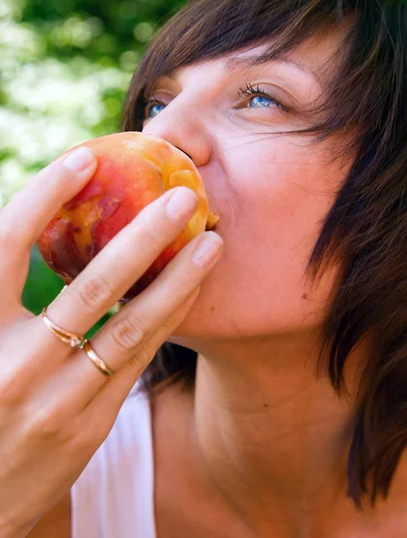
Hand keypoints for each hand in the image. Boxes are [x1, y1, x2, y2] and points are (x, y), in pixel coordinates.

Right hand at [0, 146, 222, 536]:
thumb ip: (3, 290)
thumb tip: (39, 223)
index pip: (5, 246)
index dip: (43, 196)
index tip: (85, 156)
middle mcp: (14, 364)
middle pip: (89, 287)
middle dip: (141, 235)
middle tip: (182, 196)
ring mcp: (58, 399)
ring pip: (130, 327)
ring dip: (177, 280)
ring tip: (212, 243)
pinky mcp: (90, 423)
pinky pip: (137, 359)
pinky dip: (167, 318)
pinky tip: (192, 287)